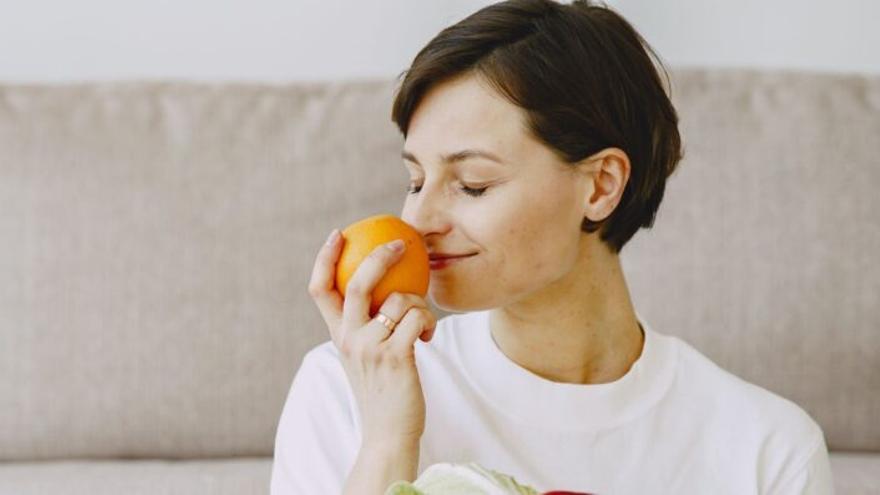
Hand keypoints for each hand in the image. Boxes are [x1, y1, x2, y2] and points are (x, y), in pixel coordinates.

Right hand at [308, 229, 436, 445]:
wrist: (388, 433)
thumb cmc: (383, 391)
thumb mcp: (365, 356)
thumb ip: (367, 326)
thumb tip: (386, 289)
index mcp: (338, 334)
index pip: (320, 289)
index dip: (325, 257)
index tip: (338, 234)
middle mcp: (348, 338)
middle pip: (358, 281)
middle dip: (380, 255)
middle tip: (400, 244)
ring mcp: (370, 347)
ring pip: (400, 299)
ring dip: (420, 305)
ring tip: (421, 324)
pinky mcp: (396, 356)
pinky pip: (418, 318)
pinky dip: (428, 322)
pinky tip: (427, 338)